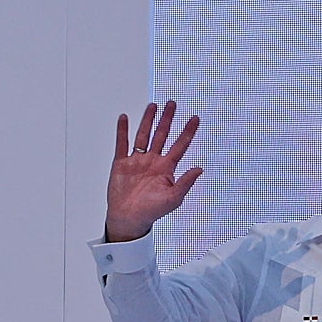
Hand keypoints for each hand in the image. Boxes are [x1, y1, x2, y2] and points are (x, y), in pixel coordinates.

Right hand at [105, 101, 202, 241]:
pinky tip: (125, 118)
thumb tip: (200, 169)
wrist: (130, 218)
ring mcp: (137, 160)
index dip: (188, 131)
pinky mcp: (121, 163)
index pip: (180, 145)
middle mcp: (153, 161)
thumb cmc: (153, 211)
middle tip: (172, 103)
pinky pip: (122, 143)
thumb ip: (186, 182)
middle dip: (168, 119)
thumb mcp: (174, 197)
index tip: (195, 118)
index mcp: (167, 168)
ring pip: (143, 135)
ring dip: (148, 120)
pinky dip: (122, 130)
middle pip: (162, 134)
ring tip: (153, 106)